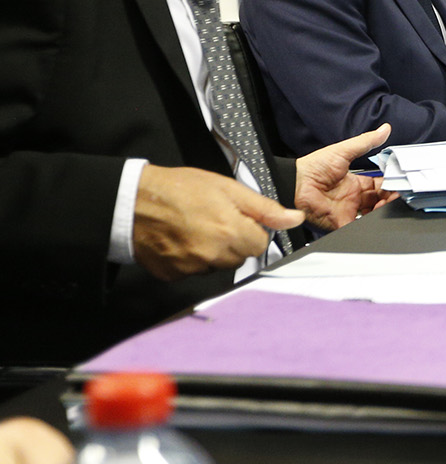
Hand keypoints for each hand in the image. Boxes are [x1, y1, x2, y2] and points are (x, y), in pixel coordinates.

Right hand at [132, 164, 302, 280]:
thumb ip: (265, 209)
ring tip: (194, 227)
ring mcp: (190, 268)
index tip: (235, 217)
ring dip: (212, 251)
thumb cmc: (179, 189)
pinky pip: (193, 271)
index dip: (250, 228)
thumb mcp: (229, 189)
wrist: (132, 201)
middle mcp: (212, 256)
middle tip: (213, 219)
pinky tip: (180, 239)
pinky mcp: (172, 275)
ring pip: (217, 265)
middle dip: (233, 240)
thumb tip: (294, 219)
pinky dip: (190, 259)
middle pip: (240, 257)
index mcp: (231, 233)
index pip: (260, 244)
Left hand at [294, 124, 397, 231]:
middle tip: (397, 195)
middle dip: (390, 198)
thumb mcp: (343, 151)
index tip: (399, 183)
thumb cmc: (313, 167)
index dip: (390, 185)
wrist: (294, 184)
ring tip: (388, 204)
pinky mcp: (341, 223)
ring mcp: (348, 211)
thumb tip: (384, 130)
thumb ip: (366, 142)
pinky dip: (371, 224)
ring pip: (373, 215)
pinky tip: (377, 214)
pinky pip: (359, 227)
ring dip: (383, 210)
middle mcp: (353, 198)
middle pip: (379, 201)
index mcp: (354, 182)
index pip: (379, 185)